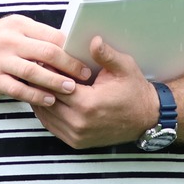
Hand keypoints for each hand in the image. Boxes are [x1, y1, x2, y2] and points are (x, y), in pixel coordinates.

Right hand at [0, 14, 93, 107]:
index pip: (52, 36)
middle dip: (68, 65)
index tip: (86, 59)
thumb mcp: (16, 30)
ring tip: (71, 89)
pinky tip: (49, 100)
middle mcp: (8, 41)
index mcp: (19, 25)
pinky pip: (18, 89)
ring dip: (54, 82)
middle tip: (84, 75)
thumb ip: (39, 36)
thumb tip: (73, 46)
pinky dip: (36, 95)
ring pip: (33, 72)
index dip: (71, 49)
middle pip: (46, 52)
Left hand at [40, 36, 158, 149]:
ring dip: (40, 98)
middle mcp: (79, 123)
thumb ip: (106, 54)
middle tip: (36, 70)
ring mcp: (76, 135)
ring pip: (45, 114)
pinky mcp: (76, 142)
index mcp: (88, 104)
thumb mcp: (124, 68)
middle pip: (46, 100)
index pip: (54, 85)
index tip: (43, 61)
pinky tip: (46, 98)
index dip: (47, 72)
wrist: (146, 118)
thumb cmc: (134, 92)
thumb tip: (94, 41)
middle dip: (41, 84)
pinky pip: (51, 126)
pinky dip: (46, 112)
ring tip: (39, 82)